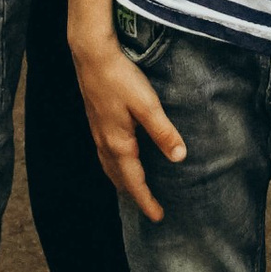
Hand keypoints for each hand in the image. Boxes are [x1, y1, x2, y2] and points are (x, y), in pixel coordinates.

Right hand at [71, 30, 185, 222]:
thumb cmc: (120, 77)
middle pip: (118, 178)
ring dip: (122, 180)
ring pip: (109, 166)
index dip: (146, 200)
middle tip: (148, 207)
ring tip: (132, 188)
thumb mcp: (147, 105)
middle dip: (133, 194)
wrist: (91, 54)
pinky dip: (114, 165)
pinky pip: (104, 153)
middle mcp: (104, 142)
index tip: (158, 217)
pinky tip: (120, 156)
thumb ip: (163, 132)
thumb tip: (180, 157)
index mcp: (118, 144)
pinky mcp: (96, 120)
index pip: (134, 181)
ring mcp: (97, 131)